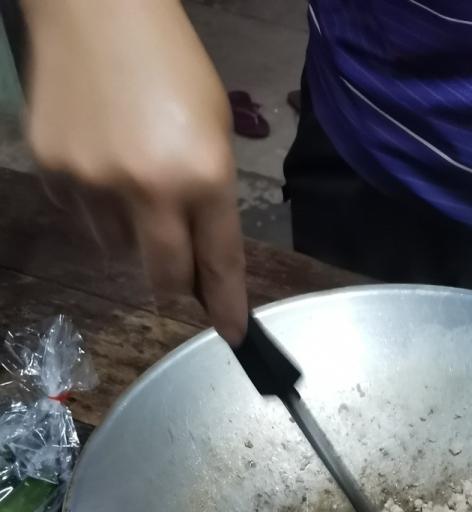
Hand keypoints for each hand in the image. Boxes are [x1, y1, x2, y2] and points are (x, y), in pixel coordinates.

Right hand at [24, 0, 247, 342]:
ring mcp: (94, 182)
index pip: (219, 264)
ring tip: (129, 175)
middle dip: (176, 283)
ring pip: (116, 249)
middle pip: (165, 277)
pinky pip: (78, 216)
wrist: (95, 7)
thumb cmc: (170, 64)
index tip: (233, 334)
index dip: (227, 306)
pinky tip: (98, 157)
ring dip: (128, 233)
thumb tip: (202, 261)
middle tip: (178, 270)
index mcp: (202, 175)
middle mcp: (148, 188)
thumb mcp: (214, 130)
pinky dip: (92, 203)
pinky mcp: (53, 170)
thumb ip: (211, 198)